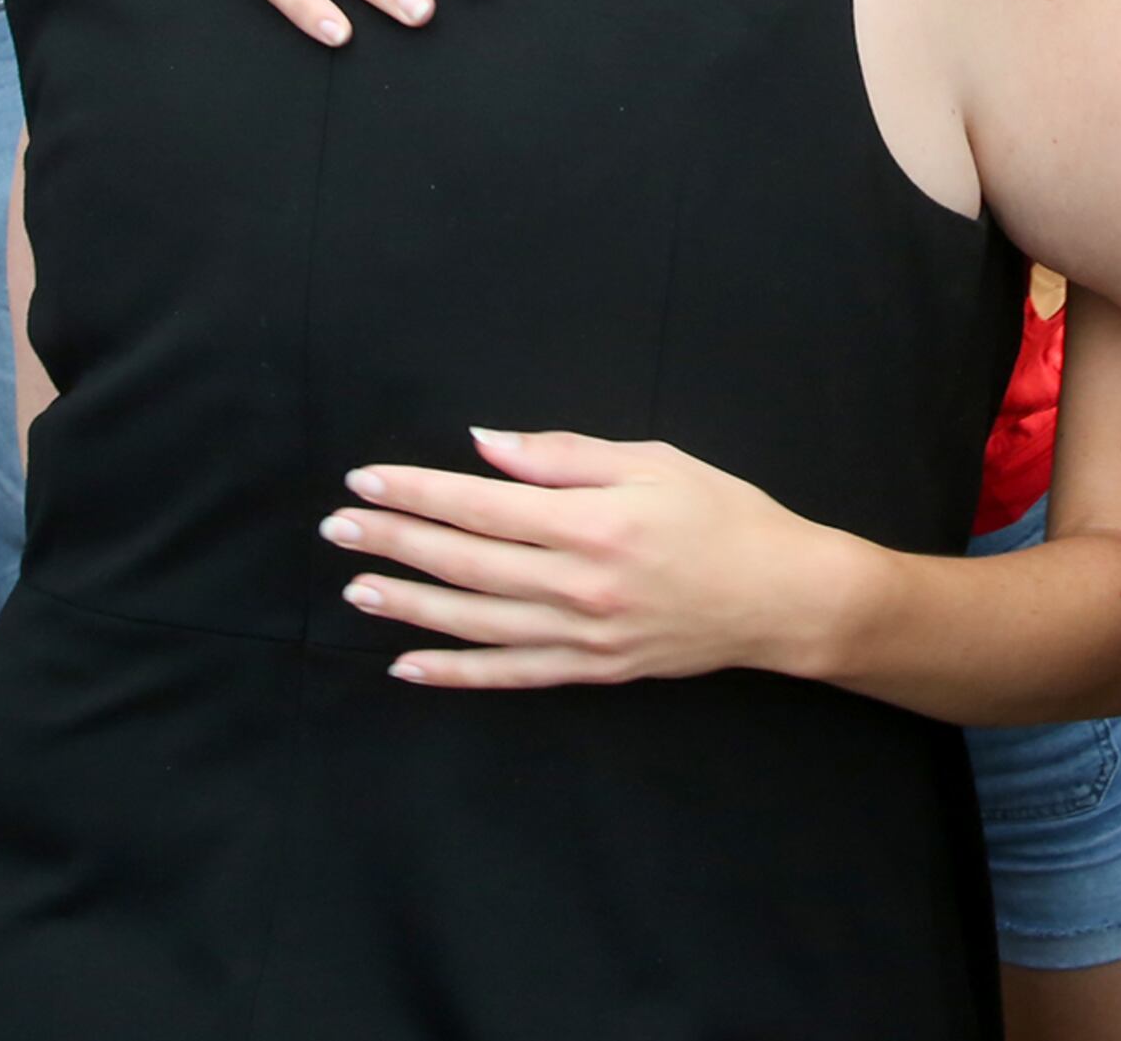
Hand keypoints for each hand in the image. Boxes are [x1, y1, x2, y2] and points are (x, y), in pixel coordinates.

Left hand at [327, 428, 856, 688]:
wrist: (782, 597)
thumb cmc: (721, 516)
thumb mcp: (650, 461)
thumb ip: (561, 455)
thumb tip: (484, 444)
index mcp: (593, 522)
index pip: (481, 505)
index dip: (417, 492)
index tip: (366, 480)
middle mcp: (580, 584)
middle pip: (465, 562)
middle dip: (394, 541)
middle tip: (339, 527)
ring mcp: (583, 635)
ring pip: (475, 622)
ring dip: (409, 606)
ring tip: (357, 588)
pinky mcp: (592, 669)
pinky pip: (509, 675)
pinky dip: (456, 674)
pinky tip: (409, 666)